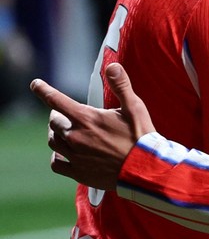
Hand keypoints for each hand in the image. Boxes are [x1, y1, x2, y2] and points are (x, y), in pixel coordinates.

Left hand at [31, 62, 155, 189]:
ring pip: (53, 142)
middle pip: (54, 122)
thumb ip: (121, 85)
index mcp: (87, 119)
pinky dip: (57, 156)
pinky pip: (56, 163)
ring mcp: (75, 156)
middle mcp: (76, 137)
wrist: (144, 169)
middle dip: (57, 115)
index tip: (35, 84)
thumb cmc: (140, 137)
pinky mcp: (78, 172)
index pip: (57, 101)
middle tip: (63, 114)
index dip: (44, 90)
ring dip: (56, 134)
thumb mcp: (134, 107)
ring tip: (63, 132)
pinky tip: (63, 154)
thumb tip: (112, 65)